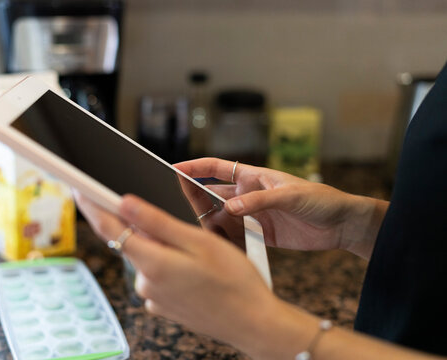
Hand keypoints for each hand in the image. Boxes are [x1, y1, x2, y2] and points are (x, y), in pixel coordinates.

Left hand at [74, 192, 280, 354]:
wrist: (252, 323)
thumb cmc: (234, 280)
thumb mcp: (199, 242)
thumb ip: (157, 223)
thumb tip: (124, 203)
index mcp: (153, 262)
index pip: (109, 229)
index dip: (92, 207)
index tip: (79, 190)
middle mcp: (146, 283)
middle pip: (132, 243)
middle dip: (146, 229)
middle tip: (179, 228)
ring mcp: (153, 298)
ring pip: (148, 259)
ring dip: (162, 249)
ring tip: (199, 256)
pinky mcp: (162, 306)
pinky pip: (157, 277)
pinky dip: (168, 267)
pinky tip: (195, 272)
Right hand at [175, 158, 388, 258]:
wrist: (341, 224)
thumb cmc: (320, 200)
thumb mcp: (290, 195)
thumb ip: (259, 201)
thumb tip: (230, 209)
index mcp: (253, 177)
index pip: (217, 168)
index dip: (195, 168)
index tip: (174, 169)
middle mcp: (248, 195)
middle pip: (213, 195)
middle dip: (195, 198)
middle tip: (176, 206)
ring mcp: (252, 215)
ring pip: (221, 218)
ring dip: (210, 223)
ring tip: (198, 232)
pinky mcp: (259, 234)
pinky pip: (235, 236)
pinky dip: (225, 241)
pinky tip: (217, 247)